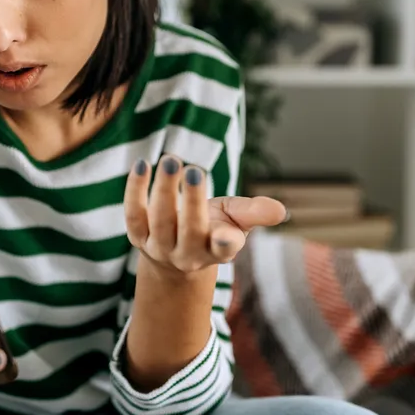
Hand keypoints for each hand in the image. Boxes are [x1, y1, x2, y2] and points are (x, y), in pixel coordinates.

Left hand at [124, 154, 286, 275]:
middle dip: (192, 201)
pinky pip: (134, 214)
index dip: (225, 243)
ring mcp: (160, 248)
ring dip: (164, 190)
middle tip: (193, 169)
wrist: (175, 253)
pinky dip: (135, 190)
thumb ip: (255, 213)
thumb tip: (280, 210)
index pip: (223, 249)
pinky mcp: (138, 236)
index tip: (226, 233)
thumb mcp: (237, 219)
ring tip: (170, 160)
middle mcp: (188, 254)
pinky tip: (142, 165)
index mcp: (218, 250)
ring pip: (160, 220)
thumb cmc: (214, 227)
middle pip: (189, 230)